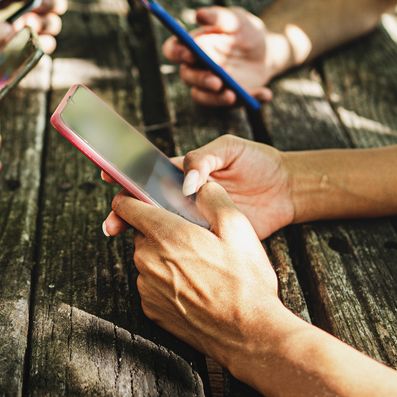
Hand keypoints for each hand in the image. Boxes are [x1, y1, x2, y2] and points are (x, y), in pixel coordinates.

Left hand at [0, 0, 67, 53]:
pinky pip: (31, 59)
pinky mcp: (16, 56)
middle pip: (54, 24)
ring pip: (47, 43)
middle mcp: (33, 22)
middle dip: (45, 22)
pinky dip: (29, 56)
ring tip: (24, 37)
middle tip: (28, 21)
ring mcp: (25, 41)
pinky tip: (16, 51)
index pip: (55, 3)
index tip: (40, 3)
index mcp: (31, 2)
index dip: (54, 4)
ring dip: (41, 40)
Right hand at [102, 135, 293, 238]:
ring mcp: (195, 218)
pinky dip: (166, 247)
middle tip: (112, 219)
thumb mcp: (230, 148)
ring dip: (138, 229)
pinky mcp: (210, 237)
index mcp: (185, 172)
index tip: (109, 173)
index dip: (127, 173)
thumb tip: (185, 182)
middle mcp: (185, 196)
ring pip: (160, 225)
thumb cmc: (259, 162)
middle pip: (147, 203)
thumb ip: (204, 159)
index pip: (150, 172)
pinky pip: (184, 242)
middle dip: (124, 209)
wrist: (288, 189)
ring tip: (120, 232)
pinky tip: (153, 249)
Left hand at [109, 183, 297, 364]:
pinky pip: (152, 284)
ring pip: (148, 259)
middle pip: (141, 233)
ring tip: (200, 266)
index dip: (132, 196)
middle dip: (161, 230)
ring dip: (165, 257)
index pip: (126, 205)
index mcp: (164, 234)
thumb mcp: (238, 227)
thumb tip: (198, 186)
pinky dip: (167, 281)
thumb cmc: (245, 282)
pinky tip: (195, 286)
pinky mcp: (151, 309)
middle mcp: (147, 260)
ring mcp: (146, 288)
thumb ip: (213, 196)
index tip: (141, 196)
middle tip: (194, 238)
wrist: (248, 334)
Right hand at [162, 6, 276, 106]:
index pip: (173, 49)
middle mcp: (196, 67)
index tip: (190, 53)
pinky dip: (248, 100)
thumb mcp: (236, 20)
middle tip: (216, 81)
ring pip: (202, 96)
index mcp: (193, 45)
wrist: (265, 49)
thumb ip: (218, 17)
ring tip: (234, 95)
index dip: (177, 53)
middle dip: (200, 80)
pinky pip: (232, 104)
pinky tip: (265, 94)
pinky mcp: (226, 97)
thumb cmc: (244, 30)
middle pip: (187, 76)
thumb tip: (199, 14)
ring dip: (215, 99)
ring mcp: (210, 84)